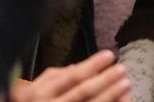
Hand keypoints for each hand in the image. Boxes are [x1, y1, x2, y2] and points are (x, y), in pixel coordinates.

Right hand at [13, 51, 131, 101]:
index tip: (109, 55)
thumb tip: (77, 68)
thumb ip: (51, 78)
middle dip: (105, 80)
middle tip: (122, 69)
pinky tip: (119, 101)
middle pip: (83, 92)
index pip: (70, 77)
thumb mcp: (28, 91)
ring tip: (125, 84)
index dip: (92, 65)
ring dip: (111, 95)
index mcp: (36, 94)